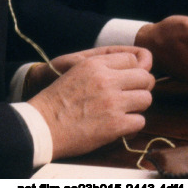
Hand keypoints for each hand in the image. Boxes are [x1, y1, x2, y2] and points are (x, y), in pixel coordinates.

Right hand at [28, 50, 153, 159]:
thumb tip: (139, 62)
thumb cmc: (58, 100)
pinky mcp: (115, 125)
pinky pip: (140, 122)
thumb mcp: (77, 70)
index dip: (133, 72)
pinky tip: (119, 127)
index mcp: (96, 64)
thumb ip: (104, 65)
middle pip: (145, 78)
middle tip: (130, 98)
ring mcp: (112, 102)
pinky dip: (131, 126)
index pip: (133, 59)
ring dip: (137, 107)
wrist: (42, 126)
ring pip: (146, 99)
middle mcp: (106, 79)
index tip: (127, 82)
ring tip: (124, 112)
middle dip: (140, 88)